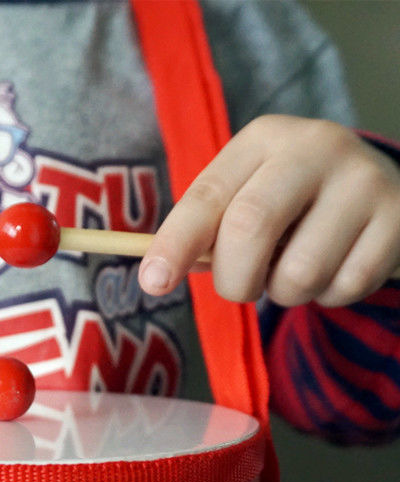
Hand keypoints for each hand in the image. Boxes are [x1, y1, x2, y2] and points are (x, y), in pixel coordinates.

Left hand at [139, 115, 399, 306]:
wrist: (380, 189)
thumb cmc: (291, 203)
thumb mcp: (245, 198)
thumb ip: (206, 231)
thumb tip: (156, 274)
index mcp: (262, 139)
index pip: (207, 196)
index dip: (175, 243)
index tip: (153, 282)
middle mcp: (315, 147)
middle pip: (250, 227)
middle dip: (234, 280)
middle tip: (241, 286)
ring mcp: (364, 180)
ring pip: (299, 273)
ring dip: (285, 294)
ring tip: (295, 270)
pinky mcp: (399, 219)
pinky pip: (343, 288)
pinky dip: (328, 296)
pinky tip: (335, 267)